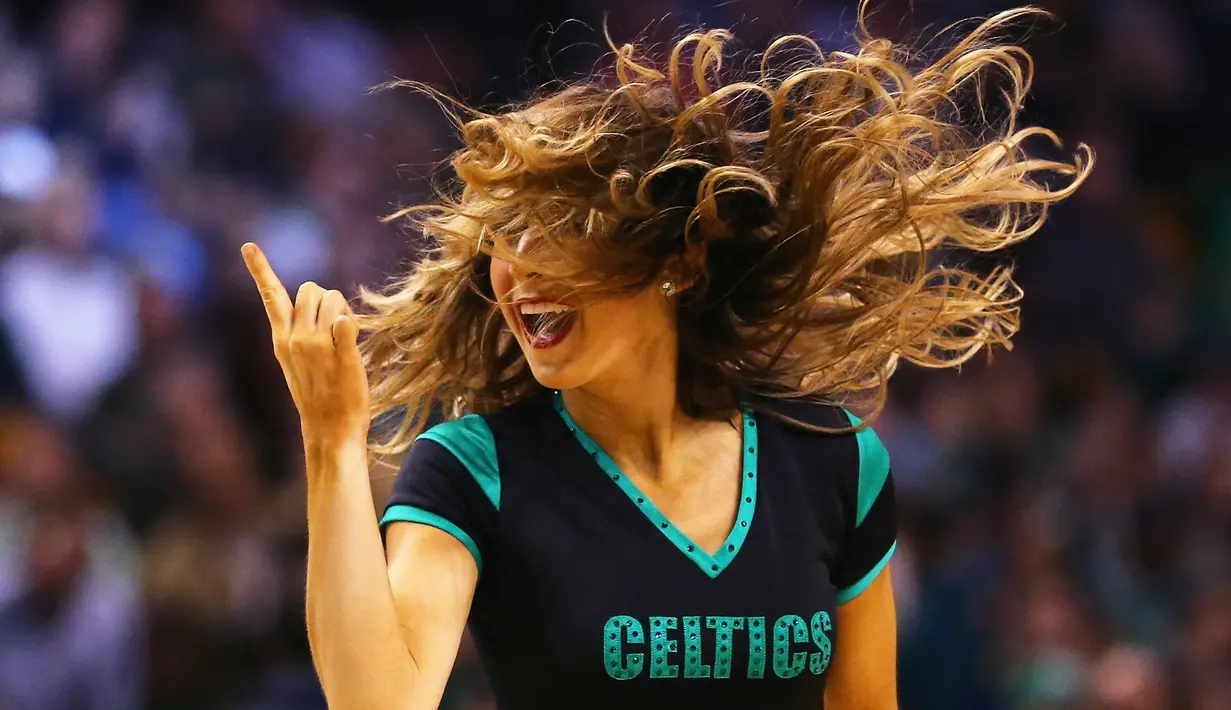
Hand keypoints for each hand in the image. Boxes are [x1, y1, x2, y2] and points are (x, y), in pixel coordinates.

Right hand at [242, 243, 368, 445]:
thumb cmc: (317, 394)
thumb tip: (311, 301)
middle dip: (326, 298)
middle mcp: (295, 338)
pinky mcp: (342, 353)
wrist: (330, 428)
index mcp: (282, 339)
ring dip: (343, 310)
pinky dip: (352, 325)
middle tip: (334, 327)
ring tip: (344, 340)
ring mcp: (318, 346)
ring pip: (332, 298)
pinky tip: (351, 346)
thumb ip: (299, 331)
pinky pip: (348, 320)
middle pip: (311, 288)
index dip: (260, 269)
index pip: (270, 296)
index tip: (248, 246)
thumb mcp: (296, 361)